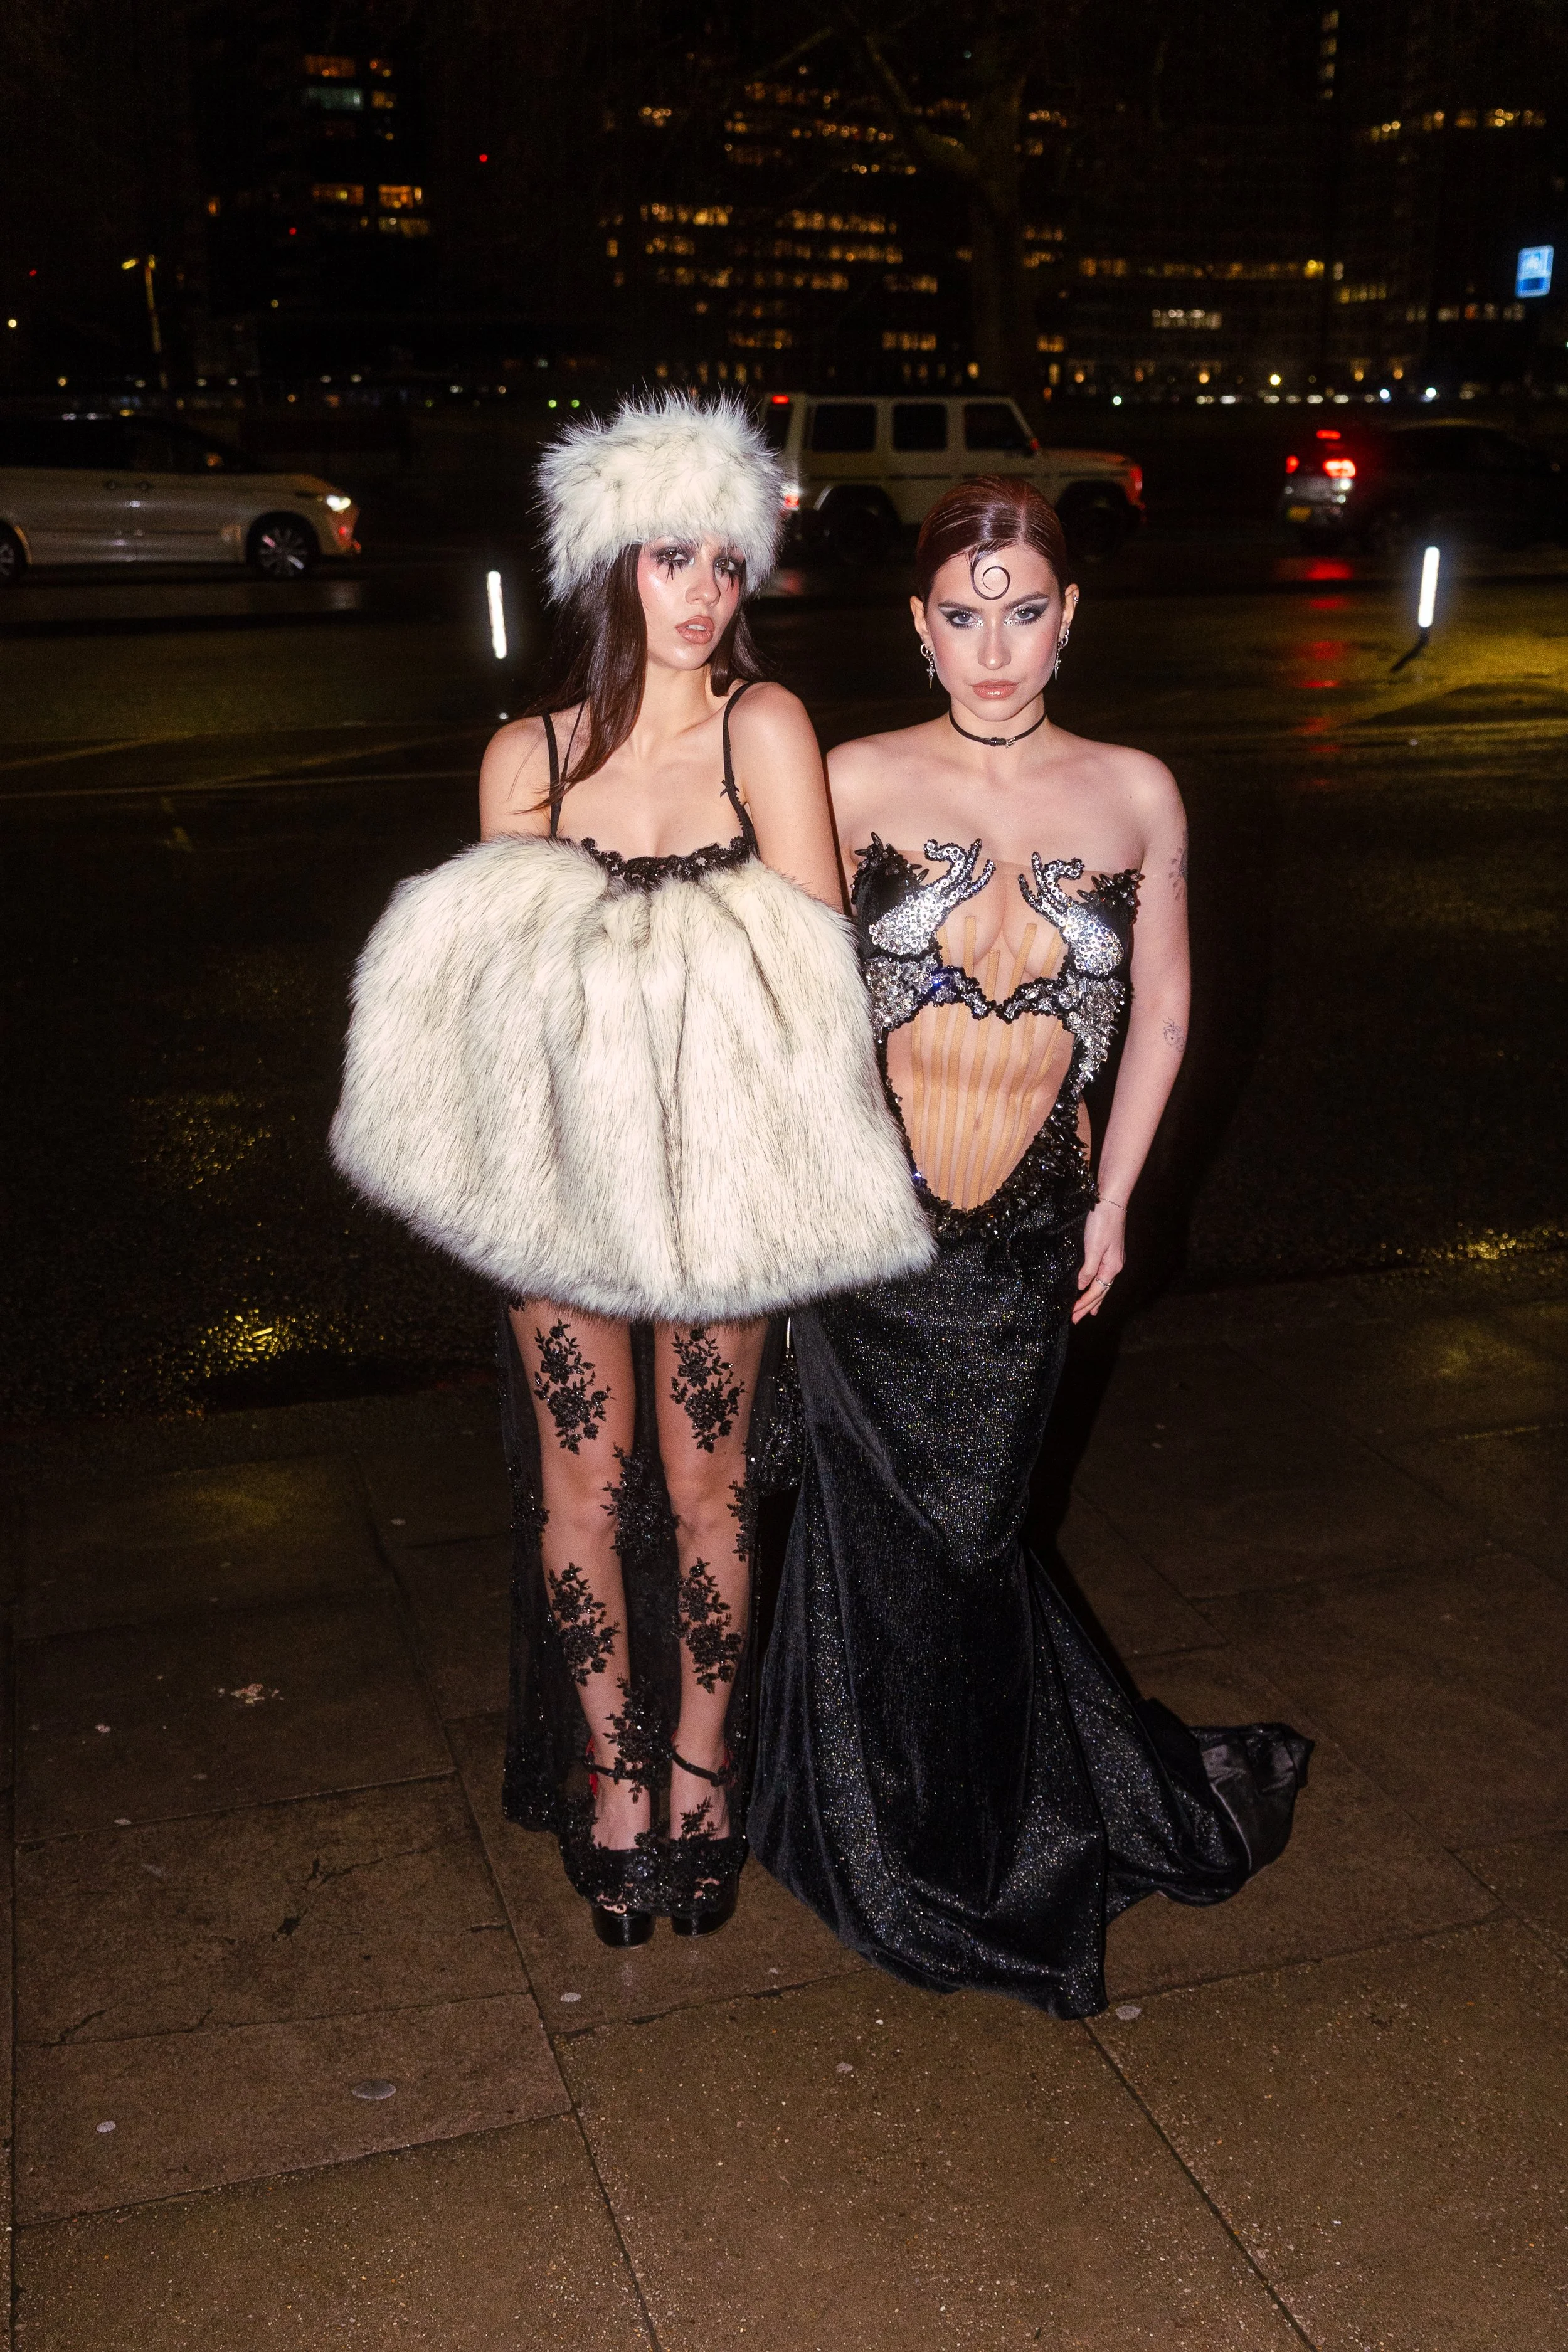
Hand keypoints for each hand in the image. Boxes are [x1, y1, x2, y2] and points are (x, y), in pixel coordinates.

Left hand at [1073, 1198, 1125, 1322]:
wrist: (1110, 1200)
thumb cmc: (1102, 1223)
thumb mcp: (1093, 1248)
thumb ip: (1087, 1269)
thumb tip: (1080, 1286)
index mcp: (1112, 1268)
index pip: (1095, 1292)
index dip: (1083, 1305)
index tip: (1072, 1316)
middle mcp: (1115, 1265)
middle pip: (1101, 1292)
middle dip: (1089, 1306)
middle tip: (1077, 1320)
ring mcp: (1113, 1258)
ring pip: (1102, 1284)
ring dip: (1094, 1298)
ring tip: (1090, 1310)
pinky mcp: (1108, 1250)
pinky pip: (1101, 1274)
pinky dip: (1095, 1284)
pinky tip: (1092, 1284)